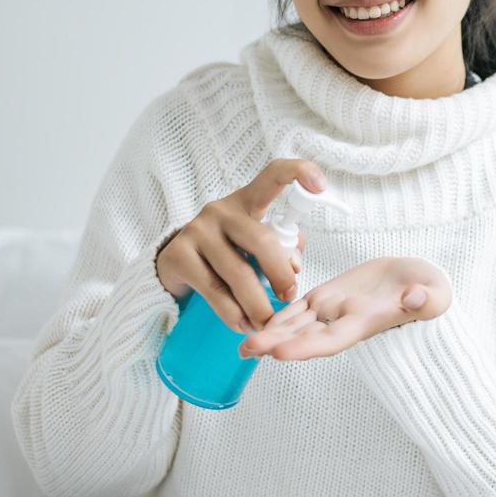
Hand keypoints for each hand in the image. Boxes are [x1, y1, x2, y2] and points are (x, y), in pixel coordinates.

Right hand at [154, 158, 323, 334]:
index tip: (321, 186)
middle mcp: (220, 210)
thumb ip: (283, 248)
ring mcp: (197, 231)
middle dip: (280, 274)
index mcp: (247, 201)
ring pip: (238, 272)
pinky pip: (214, 291)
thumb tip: (295, 267)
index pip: (273, 175)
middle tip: (289, 297)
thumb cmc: (229, 251)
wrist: (174, 264)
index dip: (299, 173)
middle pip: (261, 240)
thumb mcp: (255, 244)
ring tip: (266, 322)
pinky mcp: (179, 257)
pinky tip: (243, 324)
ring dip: (257, 304)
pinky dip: (233, 314)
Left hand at [239, 256, 452, 361]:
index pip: (331, 339)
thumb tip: (415, 298)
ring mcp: (334, 309)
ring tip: (242, 342)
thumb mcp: (435, 294)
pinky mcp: (330, 295)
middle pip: (305, 336)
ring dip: (271, 332)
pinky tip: (257, 315)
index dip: (306, 347)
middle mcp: (344, 321)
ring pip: (297, 323)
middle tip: (246, 349)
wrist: (423, 282)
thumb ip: (425, 299)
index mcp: (365, 322)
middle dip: (276, 344)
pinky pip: (300, 306)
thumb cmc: (431, 291)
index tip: (279, 353)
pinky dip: (280, 313)